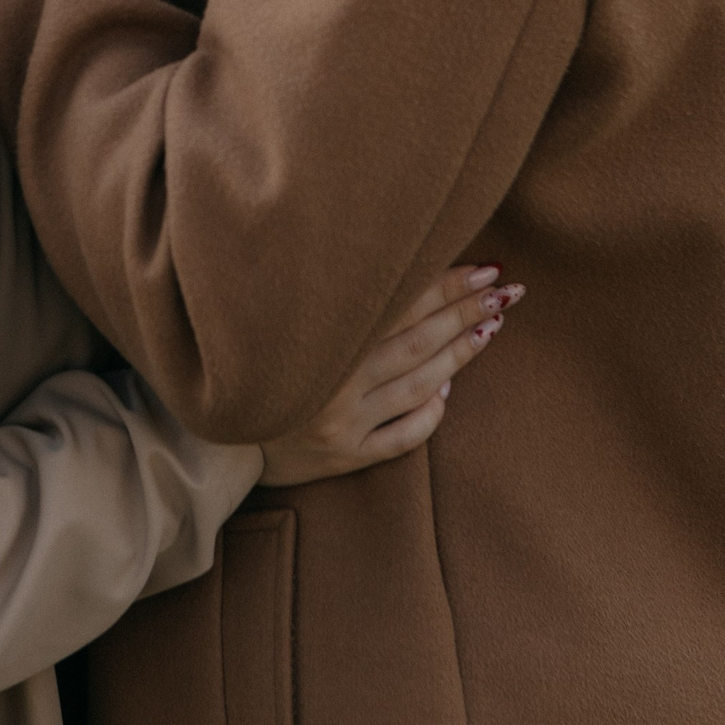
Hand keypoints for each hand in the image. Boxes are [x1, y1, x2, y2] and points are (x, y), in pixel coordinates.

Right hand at [256, 265, 523, 487]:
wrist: (218, 438)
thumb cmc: (254, 364)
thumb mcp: (279, 322)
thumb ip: (330, 298)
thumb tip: (400, 267)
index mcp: (314, 338)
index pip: (394, 303)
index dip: (443, 284)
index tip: (484, 267)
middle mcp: (328, 381)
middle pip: (414, 342)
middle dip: (465, 312)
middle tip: (506, 289)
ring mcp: (338, 422)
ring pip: (417, 385)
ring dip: (460, 353)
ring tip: (493, 326)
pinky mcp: (343, 457)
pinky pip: (402, 437)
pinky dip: (430, 412)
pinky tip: (448, 388)